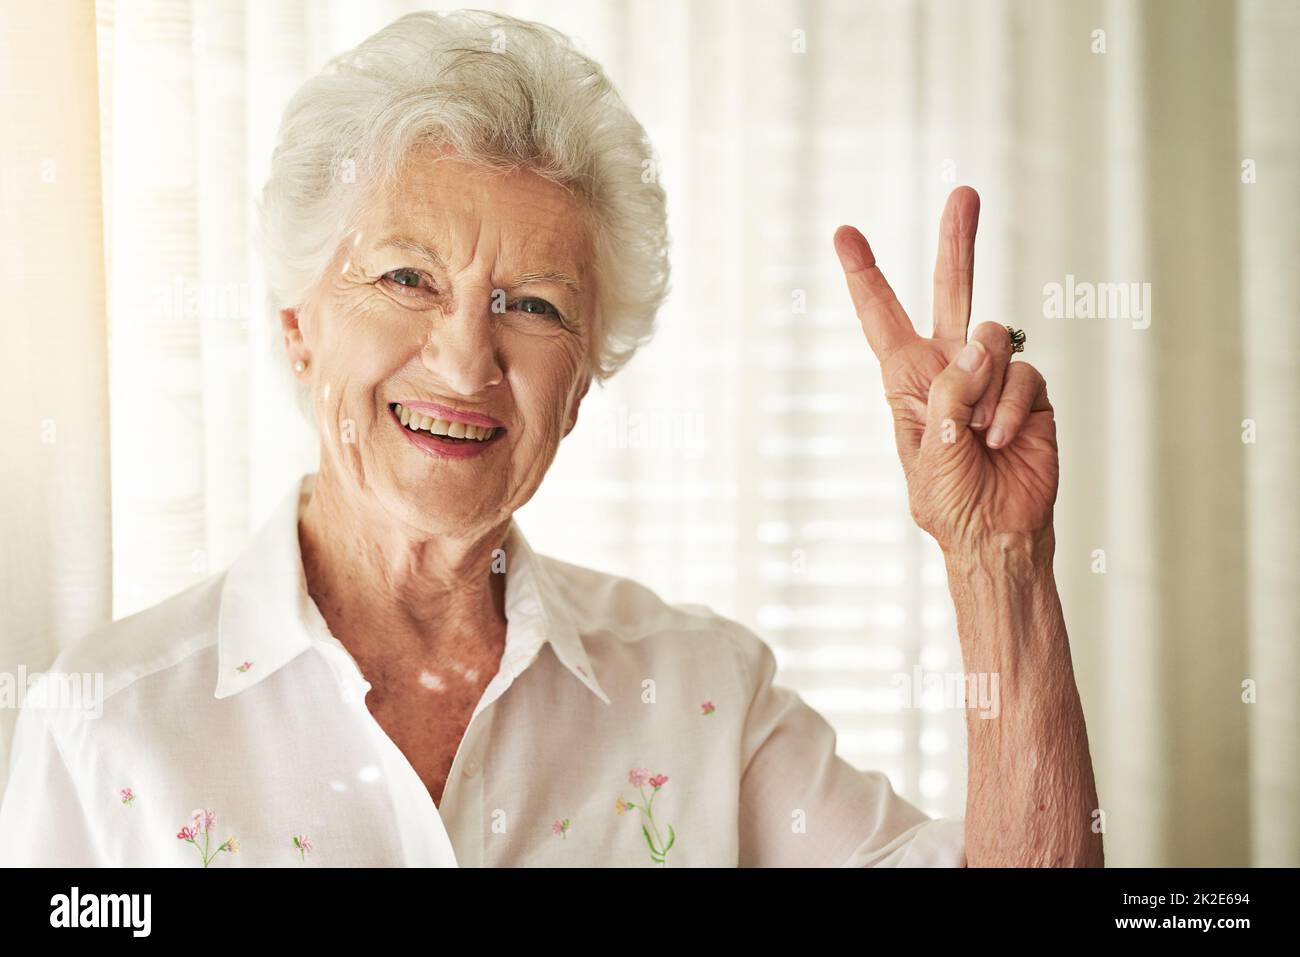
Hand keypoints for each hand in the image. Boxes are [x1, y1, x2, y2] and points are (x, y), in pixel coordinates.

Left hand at [833, 187, 1057, 553]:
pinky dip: (1008, 409)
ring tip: (978, 438)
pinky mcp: (1029, 391)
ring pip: (991, 340)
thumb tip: (981, 347)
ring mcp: (992, 377)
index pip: (883, 319)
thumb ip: (948, 395)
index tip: (844, 234)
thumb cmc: (950, 501)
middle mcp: (951, 368)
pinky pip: (1022, 375)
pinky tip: (1001, 440)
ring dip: (982, 392)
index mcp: (909, 379)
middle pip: (952, 293)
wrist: (998, 532)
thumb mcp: (929, 451)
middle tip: (964, 194)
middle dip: (958, 242)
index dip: (866, 276)